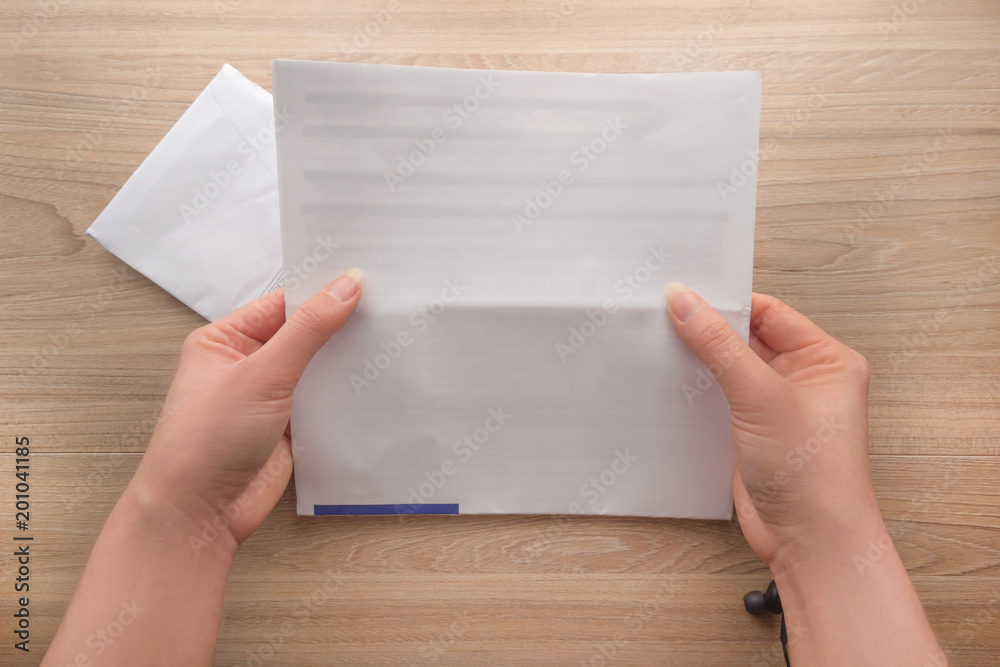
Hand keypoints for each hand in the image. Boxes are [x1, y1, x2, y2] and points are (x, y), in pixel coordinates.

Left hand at [132, 269, 362, 551]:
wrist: (199, 514)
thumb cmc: (205, 441)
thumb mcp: (261, 373)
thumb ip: (308, 330)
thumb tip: (344, 286)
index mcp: (225, 340)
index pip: (282, 304)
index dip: (321, 292)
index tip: (363, 280)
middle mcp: (245, 365)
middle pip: (303, 334)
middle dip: (338, 327)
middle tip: (384, 309)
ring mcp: (267, 398)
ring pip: (316, 369)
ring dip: (343, 362)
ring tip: (385, 342)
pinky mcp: (286, 427)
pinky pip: (322, 402)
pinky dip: (343, 395)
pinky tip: (370, 385)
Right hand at [665, 284, 880, 569]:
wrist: (810, 541)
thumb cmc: (815, 475)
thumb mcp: (761, 396)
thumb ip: (719, 346)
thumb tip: (686, 303)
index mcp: (826, 359)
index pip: (769, 312)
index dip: (727, 302)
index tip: (685, 294)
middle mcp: (805, 379)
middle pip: (746, 338)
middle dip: (708, 331)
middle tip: (667, 317)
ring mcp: (777, 407)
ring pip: (729, 368)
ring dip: (700, 362)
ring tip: (663, 347)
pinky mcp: (753, 431)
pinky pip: (720, 398)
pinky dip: (697, 391)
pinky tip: (672, 384)